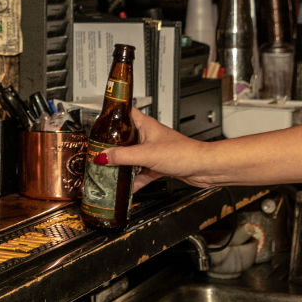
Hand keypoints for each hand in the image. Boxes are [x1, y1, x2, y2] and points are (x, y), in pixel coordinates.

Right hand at [93, 108, 214, 190]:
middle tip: (98, 151)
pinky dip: (134, 179)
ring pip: (132, 157)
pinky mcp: (159, 165)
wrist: (203, 168)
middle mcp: (149, 136)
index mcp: (145, 125)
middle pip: (125, 138)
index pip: (125, 113)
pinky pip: (141, 172)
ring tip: (109, 171)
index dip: (112, 115)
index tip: (98, 121)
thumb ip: (122, 156)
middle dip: (112, 146)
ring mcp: (154, 151)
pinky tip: (128, 188)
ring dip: (123, 165)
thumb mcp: (146, 154)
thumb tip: (102, 157)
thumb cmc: (184, 153)